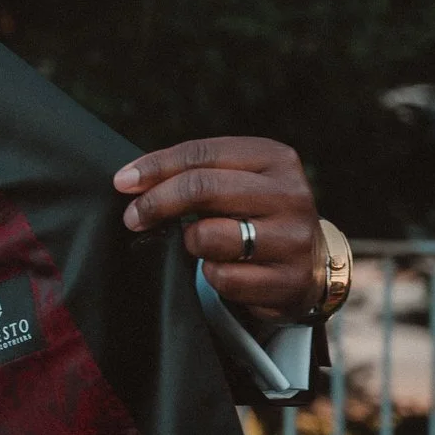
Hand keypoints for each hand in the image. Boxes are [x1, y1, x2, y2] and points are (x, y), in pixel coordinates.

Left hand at [114, 137, 320, 323]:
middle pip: (202, 188)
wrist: (311, 265)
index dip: (155, 167)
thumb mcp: (235, 181)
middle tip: (134, 217)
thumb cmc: (255, 215)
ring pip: (209, 236)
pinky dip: (212, 275)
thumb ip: (193, 173)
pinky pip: (223, 278)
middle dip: (157, 203)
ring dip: (191, 242)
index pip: (200, 154)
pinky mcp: (290, 281)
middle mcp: (290, 194)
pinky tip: (226, 270)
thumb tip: (130, 181)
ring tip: (200, 243)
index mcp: (274, 158)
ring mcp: (294, 239)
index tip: (123, 183)